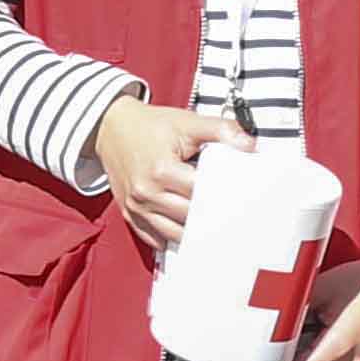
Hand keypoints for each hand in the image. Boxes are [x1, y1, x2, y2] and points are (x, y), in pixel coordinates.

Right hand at [90, 98, 244, 252]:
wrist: (110, 127)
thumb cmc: (149, 126)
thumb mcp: (187, 122)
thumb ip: (221, 130)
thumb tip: (250, 144)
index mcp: (162, 170)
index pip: (203, 194)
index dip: (223, 196)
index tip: (238, 198)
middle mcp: (146, 192)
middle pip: (190, 217)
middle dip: (210, 215)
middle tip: (230, 214)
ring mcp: (136, 206)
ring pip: (174, 234)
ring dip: (193, 231)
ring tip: (211, 226)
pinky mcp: (129, 212)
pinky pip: (153, 238)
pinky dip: (171, 238)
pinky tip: (187, 233)